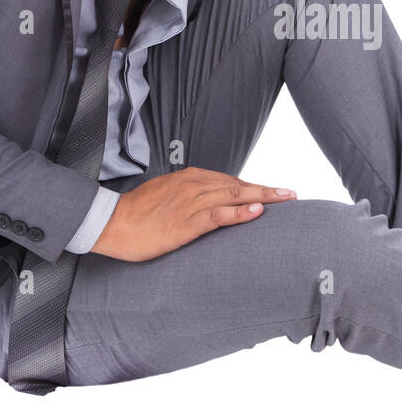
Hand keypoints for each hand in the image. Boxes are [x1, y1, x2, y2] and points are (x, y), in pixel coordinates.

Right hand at [90, 166, 296, 260]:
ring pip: (234, 196)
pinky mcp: (186, 222)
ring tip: (285, 200)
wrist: (111, 223)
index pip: (229, 181)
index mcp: (189, 178)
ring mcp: (190, 203)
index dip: (253, 188)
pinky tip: (257, 211)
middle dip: (267, 190)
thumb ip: (188, 196)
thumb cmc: (136, 214)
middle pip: (238, 185)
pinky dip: (240, 212)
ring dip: (263, 198)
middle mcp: (193, 185)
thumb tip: (208, 204)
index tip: (273, 193)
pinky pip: (219, 215)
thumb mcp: (166, 196)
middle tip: (291, 194)